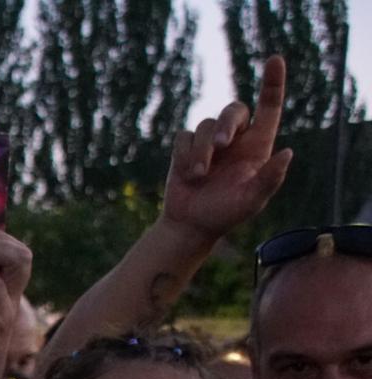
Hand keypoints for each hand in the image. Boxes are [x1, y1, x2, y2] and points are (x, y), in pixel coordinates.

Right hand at [161, 54, 292, 243]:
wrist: (190, 224)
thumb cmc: (226, 214)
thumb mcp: (252, 200)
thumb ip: (270, 179)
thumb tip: (288, 153)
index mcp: (258, 145)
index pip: (269, 107)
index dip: (273, 83)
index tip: (275, 60)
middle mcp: (236, 139)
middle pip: (234, 111)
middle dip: (226, 125)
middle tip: (221, 146)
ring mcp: (209, 141)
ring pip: (205, 126)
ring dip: (201, 152)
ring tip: (198, 176)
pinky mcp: (186, 147)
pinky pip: (184, 137)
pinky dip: (185, 155)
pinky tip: (186, 174)